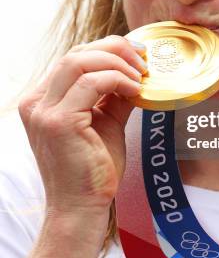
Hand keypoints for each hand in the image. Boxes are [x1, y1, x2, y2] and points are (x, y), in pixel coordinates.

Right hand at [18, 36, 146, 216]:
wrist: (81, 208)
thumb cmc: (93, 168)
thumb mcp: (106, 121)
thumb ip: (115, 95)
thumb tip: (136, 70)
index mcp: (44, 99)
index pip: (74, 57)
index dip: (108, 49)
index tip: (138, 54)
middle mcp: (37, 101)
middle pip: (76, 53)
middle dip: (115, 49)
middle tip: (143, 61)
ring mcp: (43, 111)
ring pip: (79, 61)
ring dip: (117, 62)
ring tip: (141, 76)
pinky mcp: (57, 122)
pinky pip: (90, 83)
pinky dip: (117, 80)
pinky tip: (135, 90)